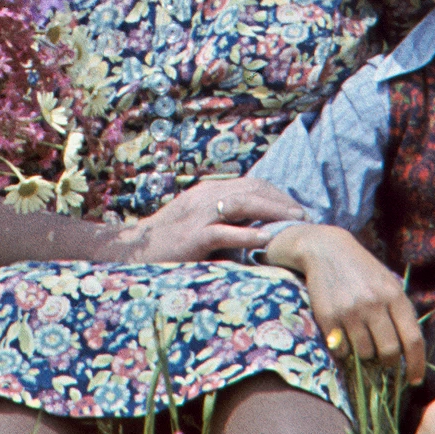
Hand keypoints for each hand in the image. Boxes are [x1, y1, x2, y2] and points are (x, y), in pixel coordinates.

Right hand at [115, 176, 306, 265]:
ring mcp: (199, 215)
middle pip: (252, 189)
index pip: (249, 183)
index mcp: (207, 192)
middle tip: (303, 213)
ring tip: (294, 222)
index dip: (275, 193)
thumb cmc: (166, 241)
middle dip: (281, 200)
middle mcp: (205, 197)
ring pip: (244, 205)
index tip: (293, 205)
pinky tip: (268, 241)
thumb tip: (254, 230)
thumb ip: (222, 220)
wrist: (132, 249)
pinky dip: (250, 236)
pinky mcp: (194, 237)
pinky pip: (227, 232)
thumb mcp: (196, 222)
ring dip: (273, 212)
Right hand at [267, 224, 423, 380]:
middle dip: (389, 362)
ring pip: (365, 353)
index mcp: (394, 295)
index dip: (417, 364)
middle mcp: (374, 303)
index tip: (415, 380)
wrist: (327, 250)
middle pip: (389, 351)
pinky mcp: (328, 316)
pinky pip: (341, 350)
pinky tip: (343, 335)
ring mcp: (350, 311)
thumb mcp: (388, 283)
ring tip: (361, 339)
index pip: (412, 339)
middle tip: (384, 360)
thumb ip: (400, 312)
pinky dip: (344, 350)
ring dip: (365, 354)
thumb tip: (410, 352)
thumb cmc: (363, 270)